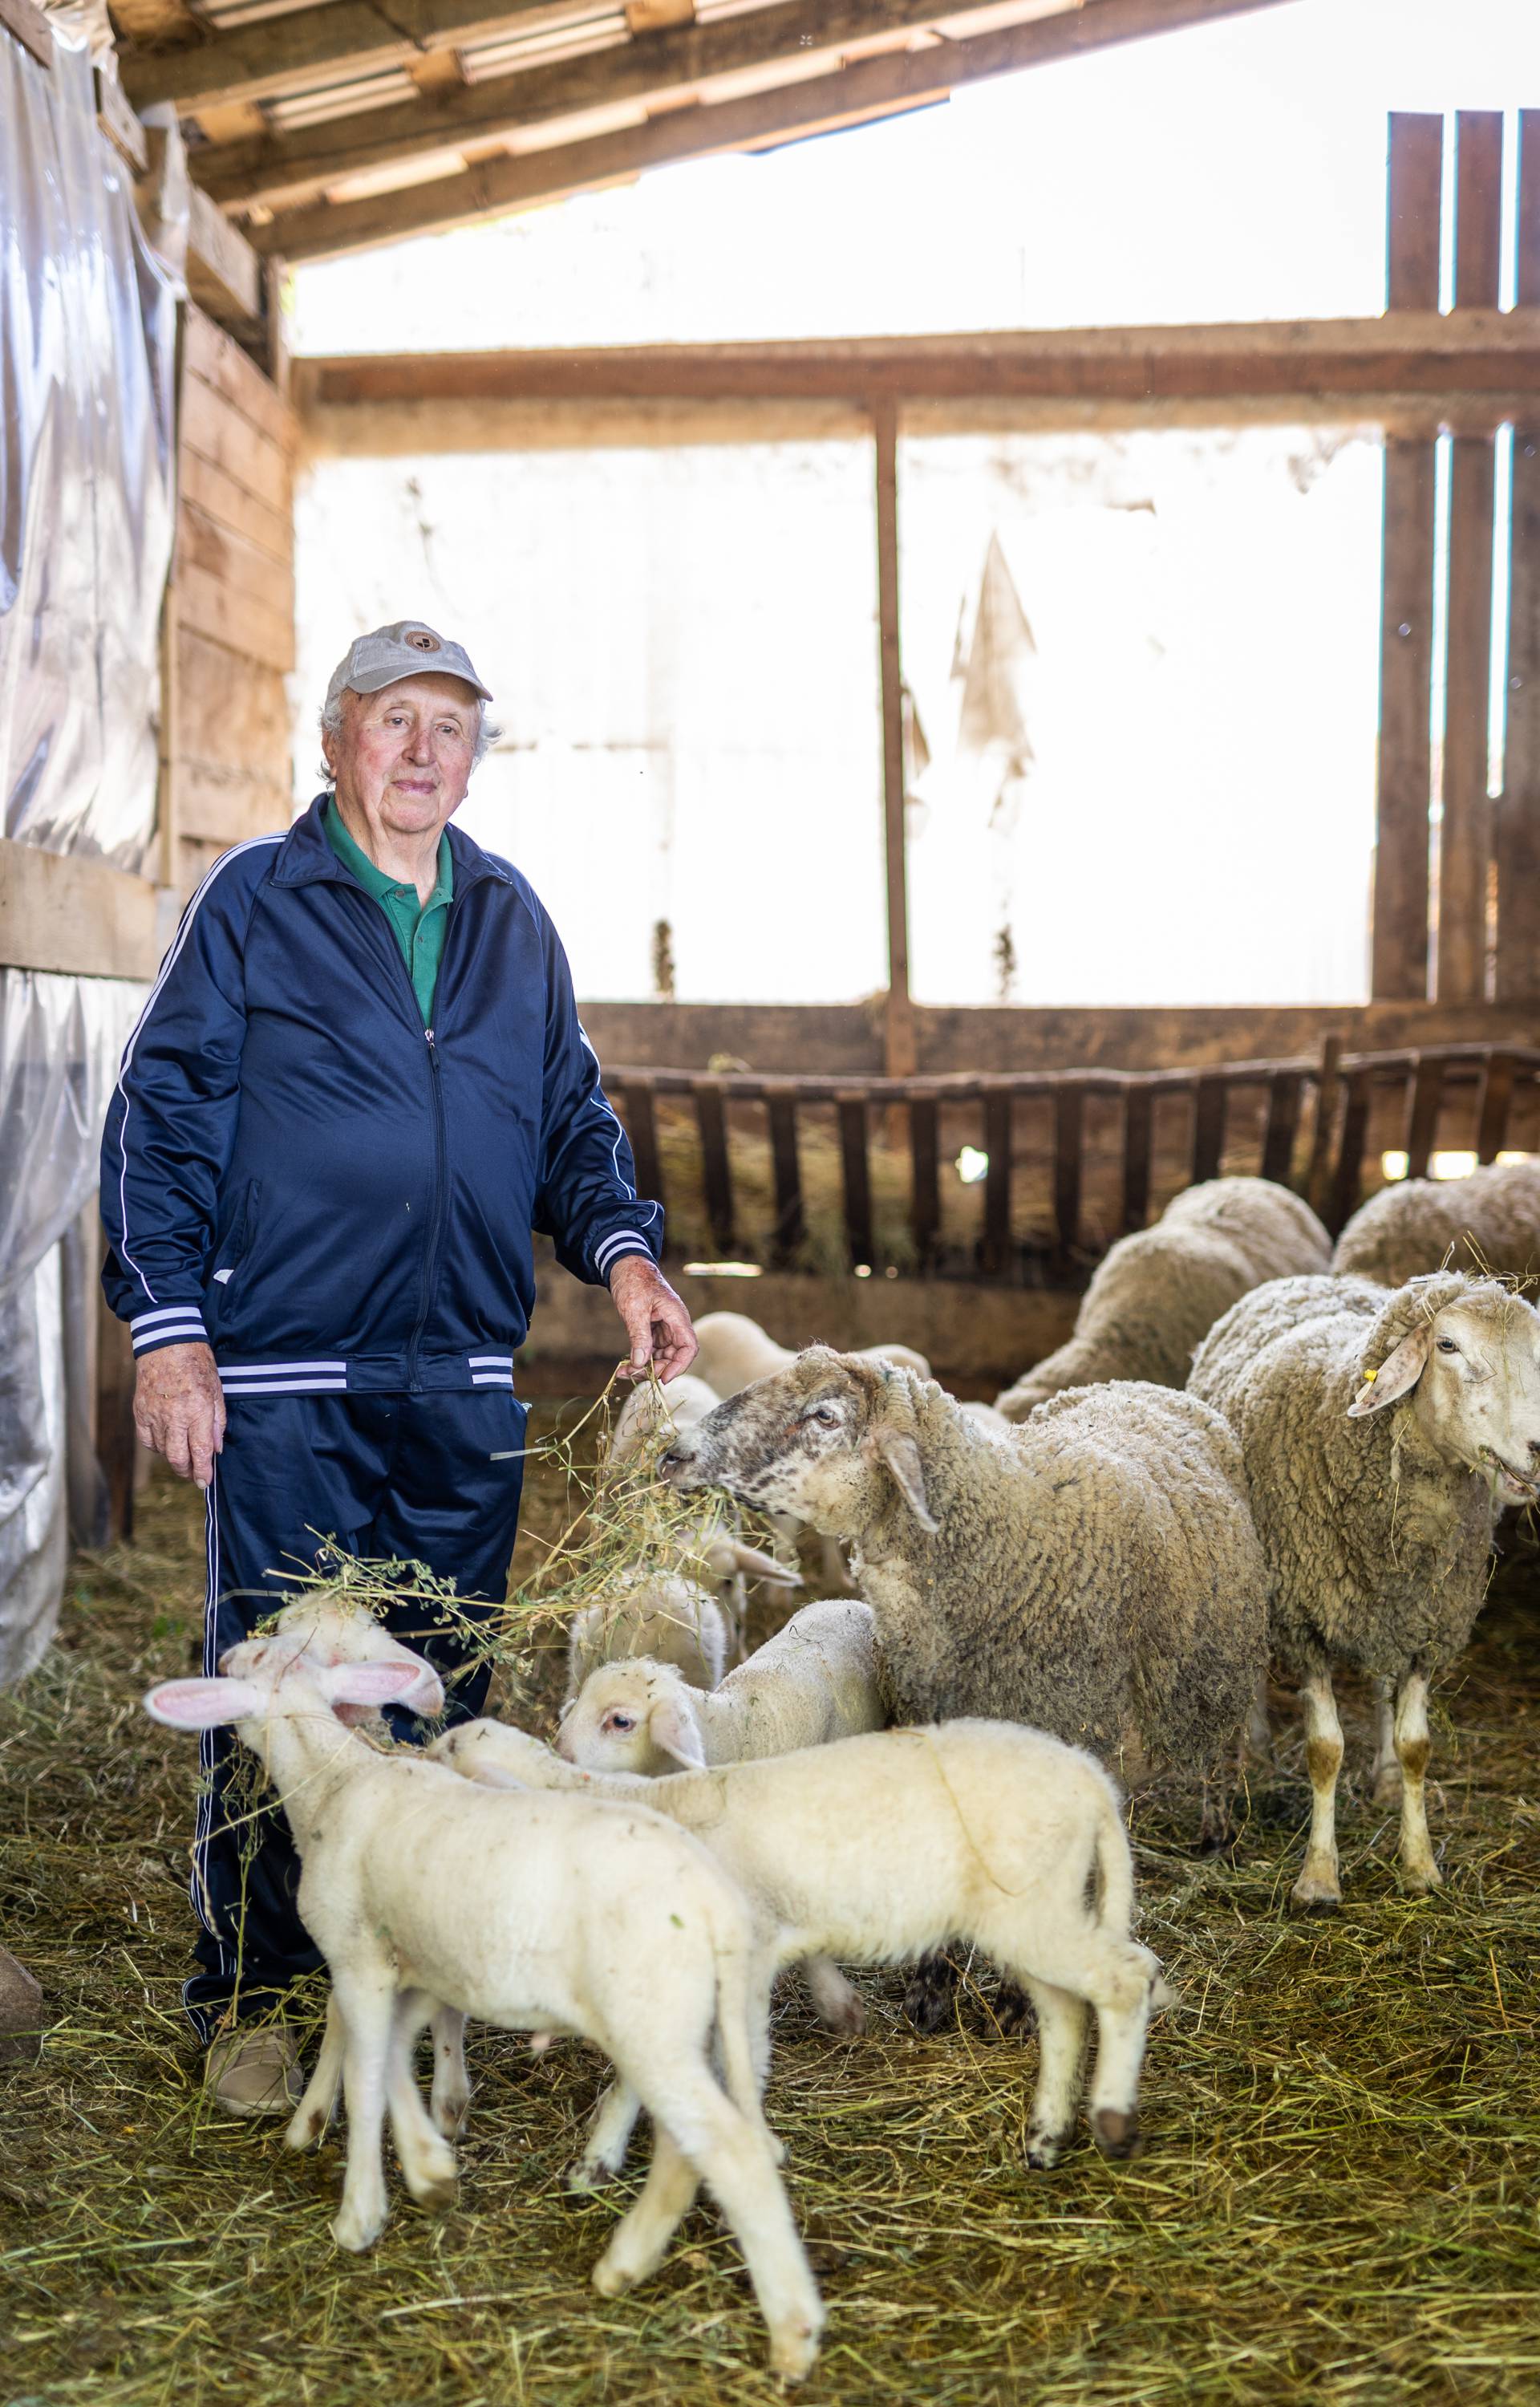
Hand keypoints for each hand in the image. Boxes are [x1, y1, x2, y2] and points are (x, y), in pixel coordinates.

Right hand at [133, 1341, 226, 1488]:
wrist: (167, 1343)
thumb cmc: (197, 1363)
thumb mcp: (217, 1391)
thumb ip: (217, 1422)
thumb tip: (217, 1448)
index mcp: (197, 1411)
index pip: (200, 1452)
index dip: (203, 1472)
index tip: (205, 1482)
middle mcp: (174, 1416)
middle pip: (177, 1458)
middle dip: (187, 1472)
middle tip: (194, 1476)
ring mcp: (154, 1415)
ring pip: (162, 1450)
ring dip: (174, 1458)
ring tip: (183, 1455)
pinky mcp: (140, 1411)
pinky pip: (147, 1440)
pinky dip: (157, 1446)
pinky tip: (166, 1442)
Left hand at [607, 1256, 696, 1384]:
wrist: (625, 1266)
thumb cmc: (634, 1281)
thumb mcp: (635, 1309)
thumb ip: (639, 1336)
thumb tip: (640, 1363)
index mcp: (677, 1317)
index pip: (689, 1347)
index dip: (679, 1365)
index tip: (663, 1378)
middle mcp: (674, 1324)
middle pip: (674, 1355)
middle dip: (657, 1369)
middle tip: (635, 1374)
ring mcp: (664, 1327)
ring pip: (661, 1355)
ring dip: (645, 1367)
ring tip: (624, 1372)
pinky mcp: (653, 1329)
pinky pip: (650, 1349)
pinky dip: (639, 1359)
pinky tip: (625, 1366)